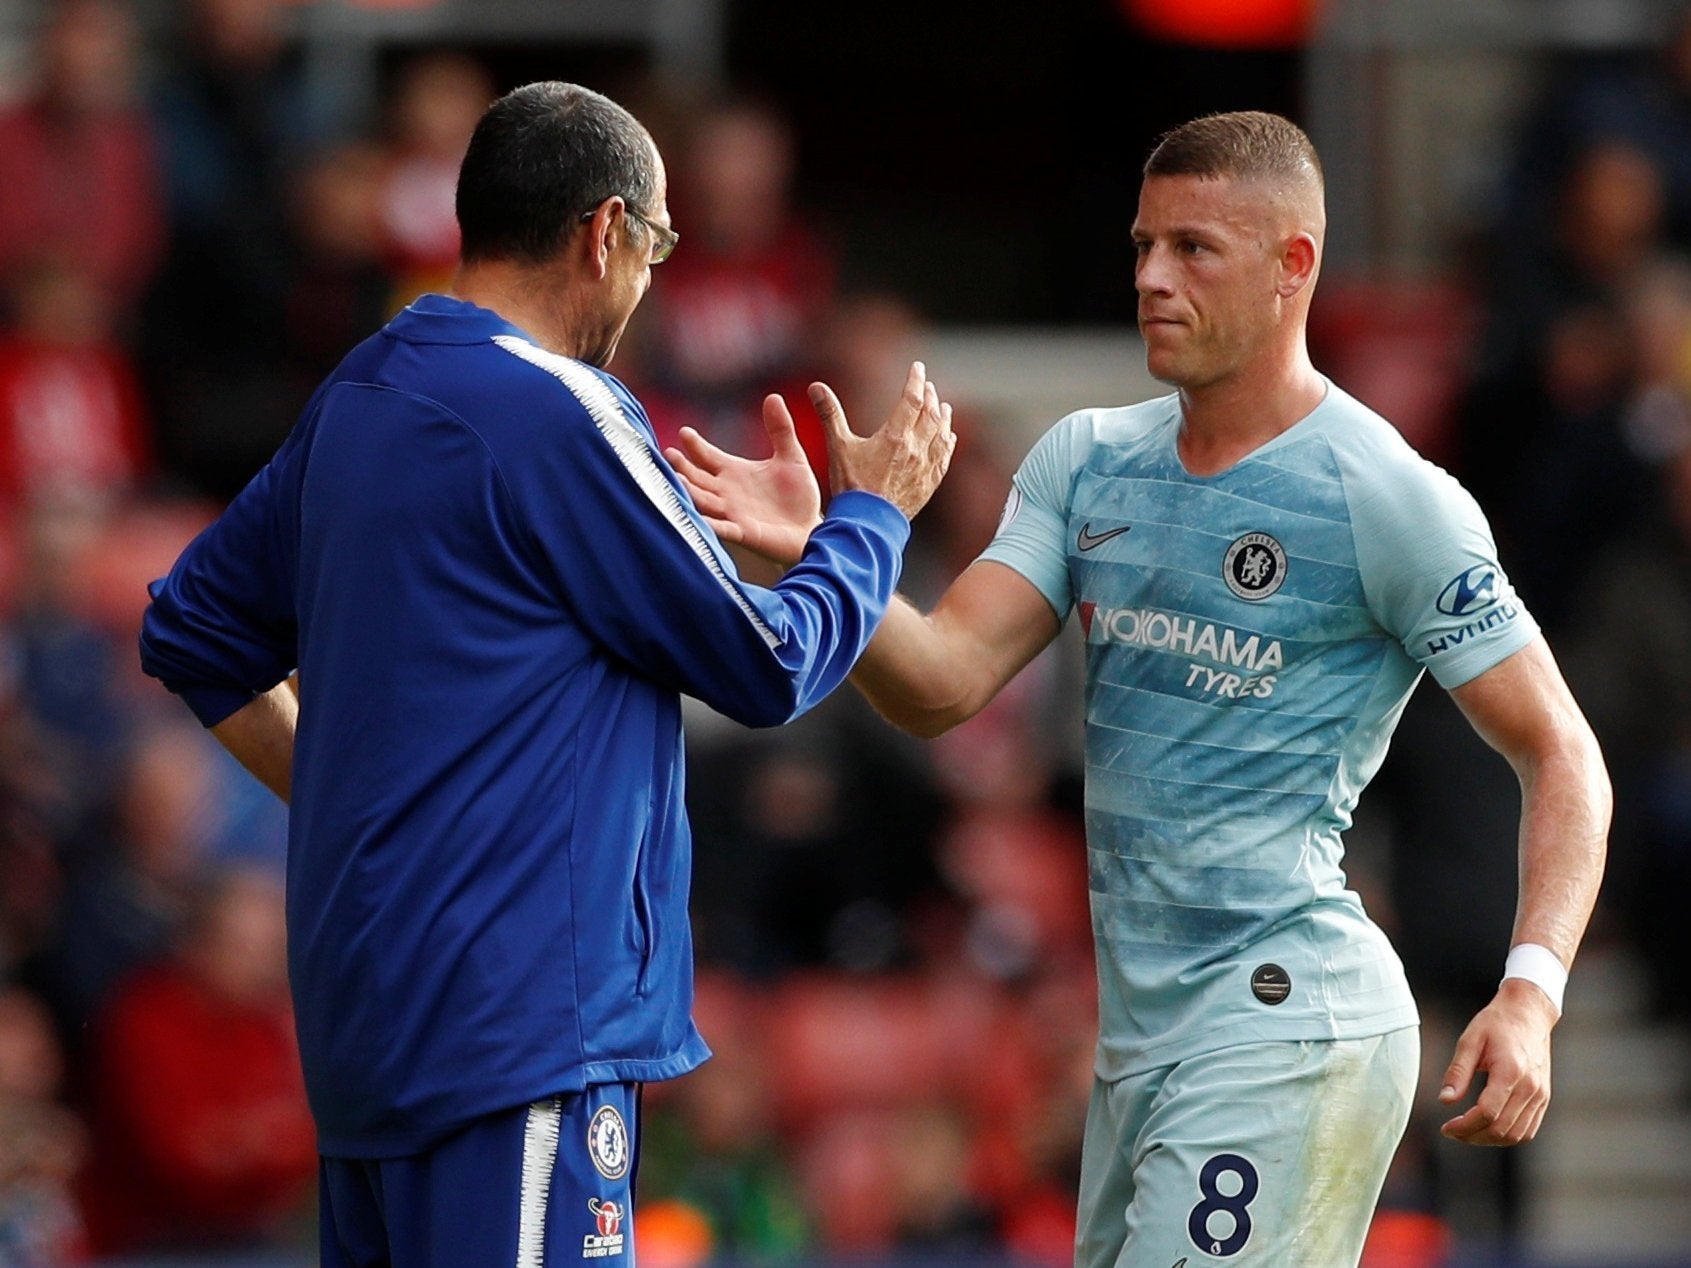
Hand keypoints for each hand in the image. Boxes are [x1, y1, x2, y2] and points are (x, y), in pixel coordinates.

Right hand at [666, 393, 823, 566]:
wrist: (810, 528)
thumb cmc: (798, 496)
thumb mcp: (791, 457)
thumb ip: (781, 429)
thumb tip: (773, 397)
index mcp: (734, 473)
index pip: (707, 456)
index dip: (695, 446)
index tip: (684, 432)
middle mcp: (727, 493)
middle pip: (696, 478)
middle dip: (682, 467)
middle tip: (667, 454)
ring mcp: (732, 514)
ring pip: (703, 501)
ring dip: (688, 492)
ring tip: (672, 481)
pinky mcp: (744, 532)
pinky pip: (722, 528)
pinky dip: (709, 525)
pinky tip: (697, 519)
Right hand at [814, 361, 954, 519]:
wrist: (867, 524)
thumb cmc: (852, 488)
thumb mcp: (838, 447)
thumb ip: (830, 415)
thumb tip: (816, 388)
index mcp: (895, 436)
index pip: (911, 399)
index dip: (915, 380)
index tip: (918, 368)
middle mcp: (915, 449)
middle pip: (930, 414)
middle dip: (929, 397)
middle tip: (928, 386)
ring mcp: (925, 467)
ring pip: (941, 435)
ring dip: (942, 417)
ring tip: (944, 407)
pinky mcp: (928, 484)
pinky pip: (944, 458)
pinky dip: (948, 443)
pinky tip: (949, 439)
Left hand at [1438, 978, 1557, 1145]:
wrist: (1528, 1013)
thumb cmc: (1496, 1024)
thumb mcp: (1469, 1041)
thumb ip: (1457, 1072)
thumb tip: (1444, 1100)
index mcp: (1510, 1071)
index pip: (1487, 1113)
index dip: (1464, 1126)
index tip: (1446, 1128)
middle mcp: (1530, 1087)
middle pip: (1501, 1129)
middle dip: (1473, 1136)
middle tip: (1452, 1132)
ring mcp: (1541, 1095)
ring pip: (1517, 1135)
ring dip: (1489, 1140)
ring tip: (1467, 1132)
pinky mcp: (1544, 1098)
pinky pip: (1529, 1129)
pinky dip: (1508, 1136)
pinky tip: (1487, 1128)